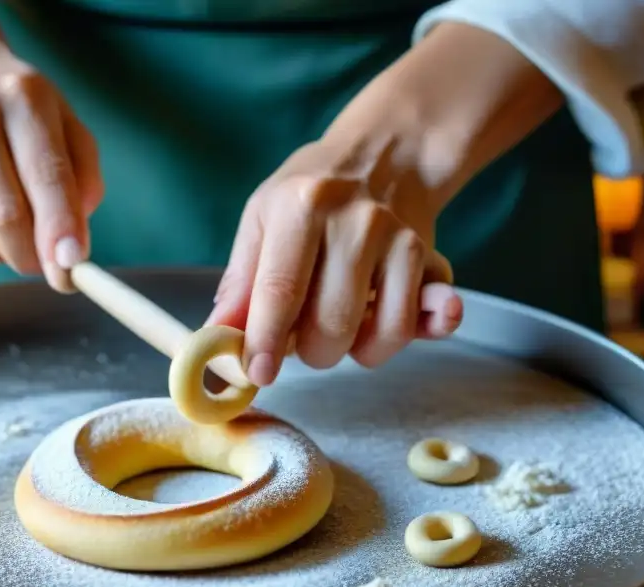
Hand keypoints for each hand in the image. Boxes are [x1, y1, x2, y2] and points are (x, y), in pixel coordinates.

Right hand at [0, 52, 102, 291]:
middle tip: (38, 258)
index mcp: (23, 95)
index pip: (46, 174)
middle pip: (5, 219)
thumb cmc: (19, 126)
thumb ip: (82, 186)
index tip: (70, 267)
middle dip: (30, 256)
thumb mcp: (66, 135)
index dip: (60, 228)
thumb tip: (67, 248)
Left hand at [207, 135, 462, 386]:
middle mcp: (355, 221)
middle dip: (309, 352)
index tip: (258, 373)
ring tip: (334, 326)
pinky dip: (389, 341)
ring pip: (376, 335)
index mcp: (301, 206)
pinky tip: (376, 331)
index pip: (281, 290)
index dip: (266, 340)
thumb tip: (216, 338)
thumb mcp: (262, 220)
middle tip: (300, 336)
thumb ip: (240, 282)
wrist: (387, 155)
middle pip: (330, 324)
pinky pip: (411, 327)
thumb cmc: (310, 196)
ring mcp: (398, 238)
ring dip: (349, 351)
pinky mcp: (428, 258)